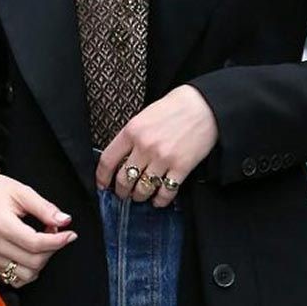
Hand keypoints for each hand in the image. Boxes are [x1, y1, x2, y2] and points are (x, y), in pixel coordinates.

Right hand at [0, 175, 76, 288]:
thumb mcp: (23, 192)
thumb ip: (45, 208)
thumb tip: (64, 221)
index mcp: (1, 225)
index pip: (35, 244)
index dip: (58, 241)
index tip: (70, 234)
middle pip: (33, 261)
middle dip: (52, 249)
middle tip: (54, 232)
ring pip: (26, 274)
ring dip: (41, 261)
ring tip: (42, 242)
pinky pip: (15, 278)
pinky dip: (29, 270)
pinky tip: (32, 254)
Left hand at [96, 85, 218, 207]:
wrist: (204, 106)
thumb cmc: (175, 108)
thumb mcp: (145, 116)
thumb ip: (132, 136)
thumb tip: (121, 158)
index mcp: (132, 131)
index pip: (107, 161)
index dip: (102, 178)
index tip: (102, 185)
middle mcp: (145, 146)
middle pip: (123, 180)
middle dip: (121, 191)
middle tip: (123, 193)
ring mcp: (163, 158)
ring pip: (142, 189)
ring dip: (139, 196)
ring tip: (141, 196)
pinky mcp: (181, 167)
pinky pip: (166, 192)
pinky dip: (160, 200)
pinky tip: (158, 199)